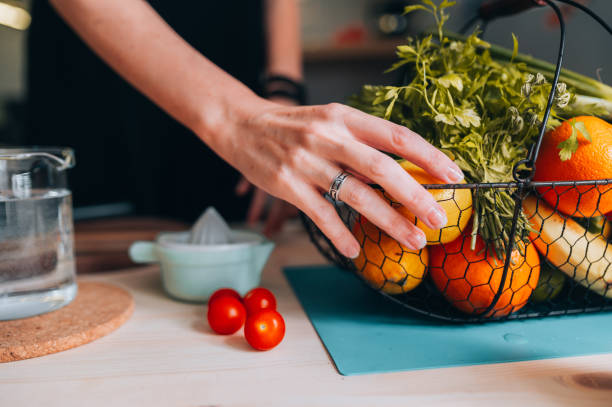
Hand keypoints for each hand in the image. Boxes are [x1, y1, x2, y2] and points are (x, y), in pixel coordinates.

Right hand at [205, 100, 463, 258]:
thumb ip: (361, 142)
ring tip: (412, 240)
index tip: (455, 176)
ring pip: (356, 196)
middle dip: (416, 197)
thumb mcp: (329, 120)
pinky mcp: (286, 185)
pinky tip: (354, 252)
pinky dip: (340, 235)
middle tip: (439, 220)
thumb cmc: (293, 126)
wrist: (242, 125)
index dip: (429, 156)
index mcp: (344, 117)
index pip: (397, 136)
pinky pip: (320, 215)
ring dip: (388, 221)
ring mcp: (306, 161)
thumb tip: (402, 170)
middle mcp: (328, 137)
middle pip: (382, 169)